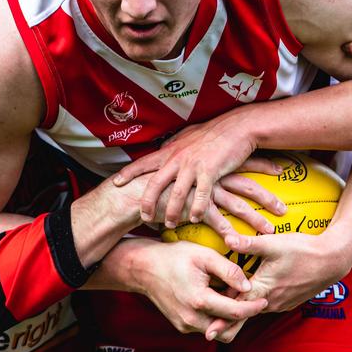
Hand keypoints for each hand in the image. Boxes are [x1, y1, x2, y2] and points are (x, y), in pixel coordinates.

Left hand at [113, 112, 266, 226]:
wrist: (236, 127)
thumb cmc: (212, 132)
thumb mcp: (187, 137)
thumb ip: (173, 147)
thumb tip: (162, 150)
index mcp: (170, 150)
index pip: (143, 162)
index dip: (128, 173)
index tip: (115, 183)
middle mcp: (177, 158)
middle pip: (155, 183)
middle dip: (147, 202)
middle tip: (143, 217)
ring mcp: (193, 165)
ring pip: (176, 193)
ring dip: (171, 211)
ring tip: (168, 224)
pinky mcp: (210, 171)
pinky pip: (200, 194)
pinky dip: (196, 208)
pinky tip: (194, 218)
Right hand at [128, 239, 267, 334]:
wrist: (143, 268)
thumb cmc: (174, 257)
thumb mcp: (204, 256)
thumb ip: (228, 270)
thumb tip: (248, 286)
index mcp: (200, 301)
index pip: (235, 313)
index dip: (253, 307)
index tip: (264, 299)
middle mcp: (192, 319)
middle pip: (228, 330)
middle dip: (242, 316)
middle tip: (247, 298)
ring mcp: (185, 325)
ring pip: (217, 331)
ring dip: (228, 318)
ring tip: (230, 296)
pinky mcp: (181, 326)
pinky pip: (206, 326)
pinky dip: (215, 317)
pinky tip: (216, 297)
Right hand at [135, 168, 284, 236]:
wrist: (137, 189)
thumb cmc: (159, 180)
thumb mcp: (182, 168)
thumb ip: (198, 169)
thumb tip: (210, 169)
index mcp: (210, 164)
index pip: (243, 162)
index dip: (263, 165)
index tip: (282, 169)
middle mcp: (209, 176)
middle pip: (246, 185)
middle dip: (267, 197)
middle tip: (284, 209)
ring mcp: (202, 192)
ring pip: (236, 205)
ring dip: (255, 219)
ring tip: (270, 231)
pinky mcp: (193, 207)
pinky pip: (215, 220)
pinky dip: (227, 231)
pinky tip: (238, 241)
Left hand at [204, 230, 351, 342]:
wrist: (332, 260)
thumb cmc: (303, 250)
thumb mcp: (273, 244)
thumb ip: (248, 243)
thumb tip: (226, 238)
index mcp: (264, 289)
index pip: (238, 309)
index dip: (222, 321)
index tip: (208, 333)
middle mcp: (271, 302)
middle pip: (244, 311)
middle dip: (227, 316)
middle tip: (207, 325)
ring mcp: (281, 304)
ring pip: (255, 308)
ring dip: (241, 308)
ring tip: (222, 311)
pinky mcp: (288, 301)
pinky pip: (266, 305)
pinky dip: (255, 303)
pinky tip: (247, 297)